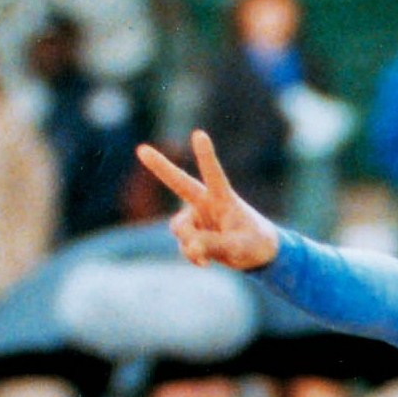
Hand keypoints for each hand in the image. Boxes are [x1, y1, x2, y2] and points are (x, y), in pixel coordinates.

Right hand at [136, 130, 279, 271]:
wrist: (256, 254)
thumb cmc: (254, 243)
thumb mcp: (239, 247)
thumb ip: (214, 245)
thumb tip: (190, 247)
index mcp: (222, 198)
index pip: (214, 175)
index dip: (206, 156)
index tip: (199, 134)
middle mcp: (205, 203)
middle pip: (180, 183)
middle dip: (160, 167)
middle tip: (141, 150)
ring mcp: (196, 217)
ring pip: (180, 229)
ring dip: (190, 244)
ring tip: (206, 255)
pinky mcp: (192, 233)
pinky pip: (184, 246)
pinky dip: (192, 256)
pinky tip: (204, 262)